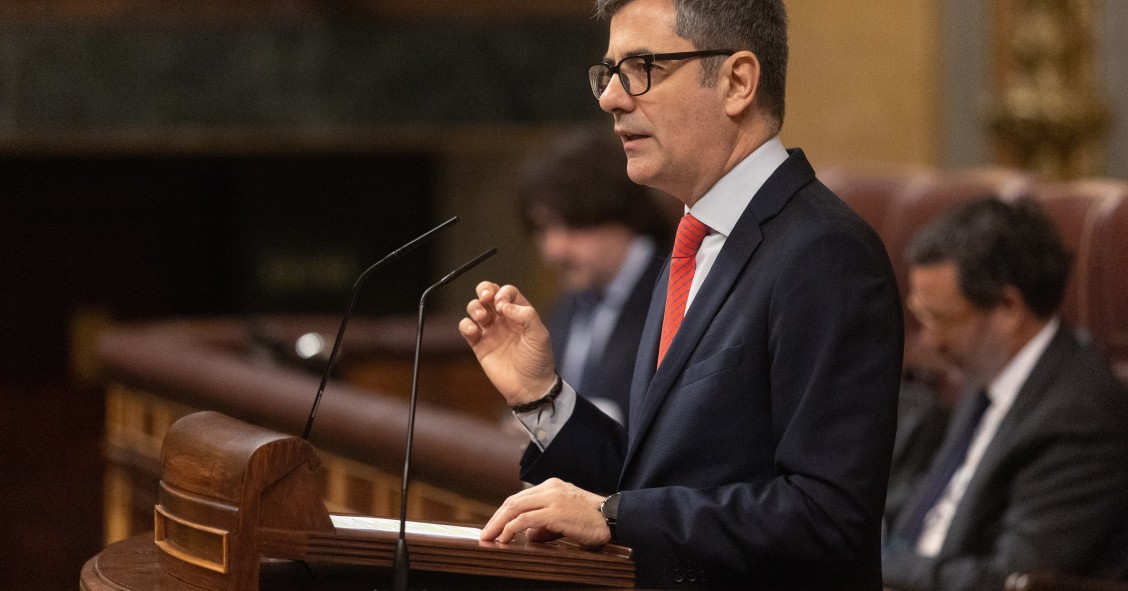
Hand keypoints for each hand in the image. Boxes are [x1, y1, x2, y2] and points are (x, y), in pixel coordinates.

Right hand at [458, 281, 556, 405]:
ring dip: (475, 307)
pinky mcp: (479, 345)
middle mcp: (504, 319)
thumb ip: (526, 315)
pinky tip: (474, 331)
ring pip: (475, 308)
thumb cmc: (538, 361)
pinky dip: (465, 325)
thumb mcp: (540, 335)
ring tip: (482, 317)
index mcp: (520, 313)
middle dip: (484, 290)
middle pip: (488, 294)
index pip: (507, 292)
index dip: (503, 293)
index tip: (503, 306)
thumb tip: (504, 305)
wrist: (529, 387)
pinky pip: (466, 328)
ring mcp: (490, 331)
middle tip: (486, 297)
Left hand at [479, 478, 610, 547]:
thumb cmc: (593, 521)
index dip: (504, 513)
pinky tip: (505, 539)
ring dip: (498, 524)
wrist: (615, 518)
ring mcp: (552, 498)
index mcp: (552, 487)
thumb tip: (528, 535)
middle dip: (496, 518)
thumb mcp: (565, 519)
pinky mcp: (555, 511)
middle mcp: (550, 488)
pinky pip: (525, 519)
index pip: (520, 498)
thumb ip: (545, 525)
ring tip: (489, 538)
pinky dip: (511, 529)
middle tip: (485, 534)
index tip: (494, 526)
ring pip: (515, 508)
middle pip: (513, 501)